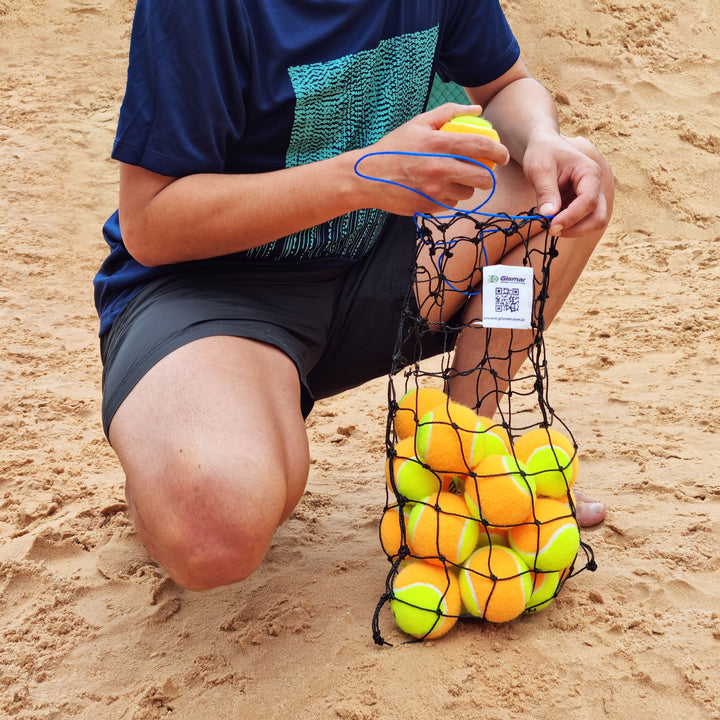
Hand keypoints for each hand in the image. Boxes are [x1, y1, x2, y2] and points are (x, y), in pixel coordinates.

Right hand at [353, 104, 509, 215]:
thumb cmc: (393, 149)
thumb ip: (448, 113)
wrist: (366, 178)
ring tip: (456, 180)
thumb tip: (476, 110)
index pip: (480, 146)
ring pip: (467, 193)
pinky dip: (450, 198)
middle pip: (481, 177)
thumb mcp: (417, 124)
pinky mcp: (428, 206)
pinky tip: (438, 189)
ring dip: (467, 188)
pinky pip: (450, 204)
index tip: (504, 154)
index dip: (498, 151)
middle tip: (486, 173)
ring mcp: (433, 190)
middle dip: (488, 177)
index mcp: (438, 144)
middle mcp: (438, 168)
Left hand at [523, 132, 613, 236]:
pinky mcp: (582, 204)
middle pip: (599, 217)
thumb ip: (545, 191)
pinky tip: (552, 221)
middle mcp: (596, 185)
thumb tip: (549, 214)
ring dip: (574, 230)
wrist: (544, 146)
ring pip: (594, 222)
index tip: (551, 225)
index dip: (572, 217)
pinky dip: (569, 226)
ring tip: (551, 226)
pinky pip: (582, 221)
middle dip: (577, 229)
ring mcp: (591, 196)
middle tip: (552, 230)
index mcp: (589, 173)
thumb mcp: (540, 169)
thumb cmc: (543, 153)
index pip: (589, 201)